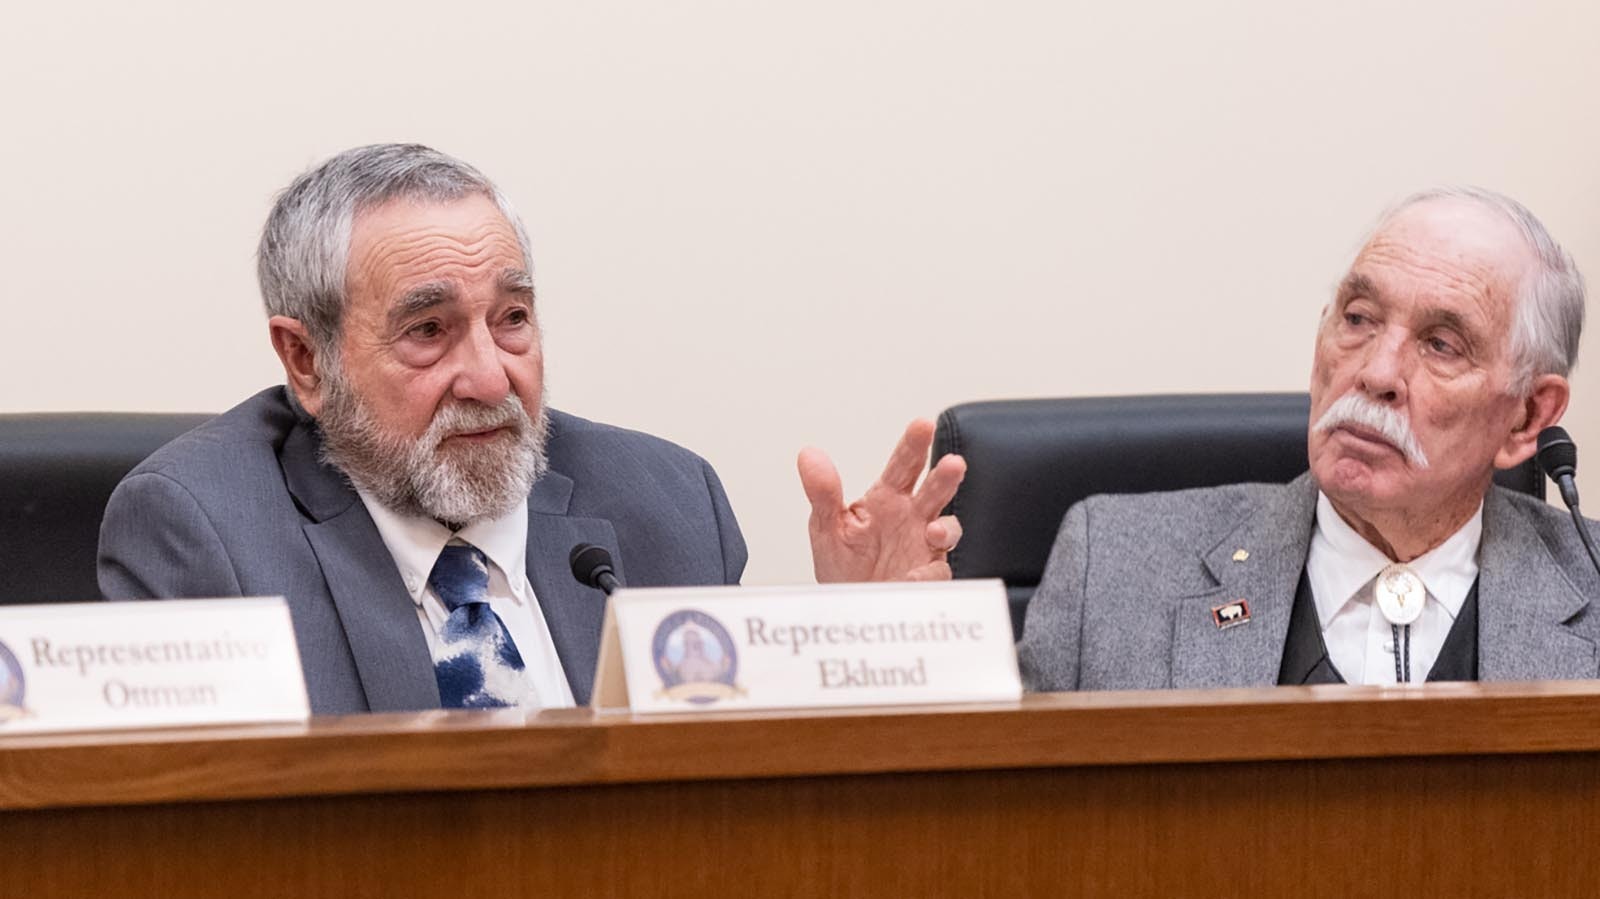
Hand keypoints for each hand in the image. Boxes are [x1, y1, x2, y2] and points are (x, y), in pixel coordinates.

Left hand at [797, 419, 966, 582]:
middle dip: (945, 477)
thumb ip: (822, 490)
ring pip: (946, 528)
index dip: (914, 445)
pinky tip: (915, 575)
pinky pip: (936, 572)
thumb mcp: (826, 526)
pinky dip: (929, 574)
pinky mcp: (927, 576)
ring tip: (934, 530)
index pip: (903, 465)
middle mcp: (911, 517)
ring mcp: (923, 546)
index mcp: (886, 498)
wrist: (848, 609)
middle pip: (934, 491)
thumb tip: (808, 454)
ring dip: (947, 527)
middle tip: (953, 463)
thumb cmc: (842, 564)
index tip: (923, 425)